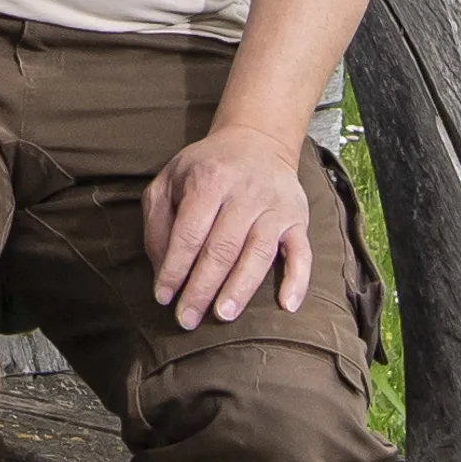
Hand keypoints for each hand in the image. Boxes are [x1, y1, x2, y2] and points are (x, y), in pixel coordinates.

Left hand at [140, 126, 318, 331]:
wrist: (257, 142)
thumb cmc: (207, 168)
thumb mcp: (170, 179)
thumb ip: (158, 220)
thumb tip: (161, 267)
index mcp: (209, 180)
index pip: (189, 234)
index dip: (174, 268)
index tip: (163, 296)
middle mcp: (244, 192)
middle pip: (221, 248)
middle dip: (201, 288)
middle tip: (186, 319)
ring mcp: (274, 206)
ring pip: (258, 253)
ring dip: (240, 288)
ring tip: (222, 315)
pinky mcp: (297, 218)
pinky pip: (302, 252)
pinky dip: (297, 279)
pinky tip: (287, 304)